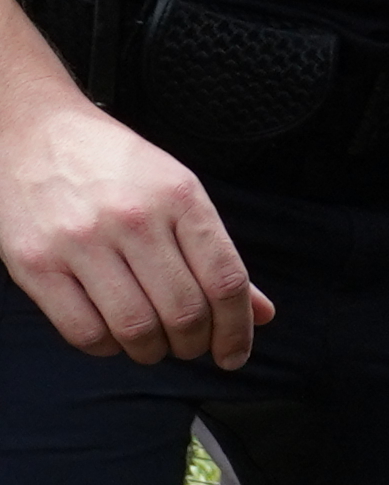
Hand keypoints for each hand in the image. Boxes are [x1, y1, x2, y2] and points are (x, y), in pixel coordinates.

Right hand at [0, 88, 262, 365]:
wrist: (30, 130)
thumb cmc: (112, 166)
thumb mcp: (177, 191)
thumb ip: (216, 254)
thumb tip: (262, 313)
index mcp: (179, 198)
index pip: (226, 281)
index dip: (237, 329)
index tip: (234, 354)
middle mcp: (132, 218)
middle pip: (184, 311)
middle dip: (194, 345)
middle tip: (188, 346)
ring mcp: (80, 241)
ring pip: (136, 328)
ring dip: (152, 351)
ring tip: (152, 344)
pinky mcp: (35, 262)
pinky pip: (83, 330)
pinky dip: (106, 348)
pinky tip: (111, 334)